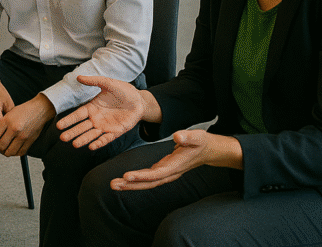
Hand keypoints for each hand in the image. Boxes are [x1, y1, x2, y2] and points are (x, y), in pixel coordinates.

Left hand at [0, 95, 55, 156]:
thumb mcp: (9, 113)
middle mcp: (14, 129)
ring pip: (9, 152)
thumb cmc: (25, 110)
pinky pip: (19, 153)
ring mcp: (22, 136)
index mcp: (7, 121)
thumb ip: (1, 124)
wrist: (40, 109)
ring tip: (5, 149)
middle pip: (1, 146)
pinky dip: (15, 153)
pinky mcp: (29, 141)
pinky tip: (13, 149)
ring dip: (5, 152)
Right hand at [57, 74, 146, 149]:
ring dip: (83, 139)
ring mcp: (105, 126)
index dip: (69, 120)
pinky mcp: (115, 132)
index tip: (59, 125)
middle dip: (72, 132)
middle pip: (82, 127)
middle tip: (63, 138)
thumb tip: (78, 77)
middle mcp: (96, 118)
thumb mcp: (108, 83)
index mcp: (92, 107)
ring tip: (74, 144)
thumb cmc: (124, 91)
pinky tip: (91, 146)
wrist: (139, 100)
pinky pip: (106, 139)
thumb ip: (94, 81)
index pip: (77, 115)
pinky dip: (99, 143)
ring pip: (91, 134)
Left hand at [110, 130, 240, 190]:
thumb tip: (177, 136)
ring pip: (147, 182)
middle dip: (131, 185)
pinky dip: (135, 180)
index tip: (127, 176)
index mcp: (175, 166)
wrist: (208, 150)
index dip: (141, 176)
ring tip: (114, 185)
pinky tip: (124, 180)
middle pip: (148, 182)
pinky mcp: (163, 170)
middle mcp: (169, 173)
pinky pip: (147, 178)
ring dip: (130, 184)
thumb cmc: (201, 142)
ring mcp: (166, 173)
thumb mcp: (197, 136)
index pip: (156, 174)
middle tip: (113, 185)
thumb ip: (187, 137)